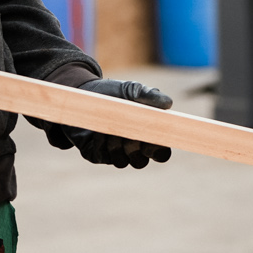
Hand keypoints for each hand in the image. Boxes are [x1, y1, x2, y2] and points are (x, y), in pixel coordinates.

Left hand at [36, 77, 172, 167]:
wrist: (84, 93)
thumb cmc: (114, 93)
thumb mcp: (132, 89)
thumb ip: (149, 95)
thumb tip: (168, 104)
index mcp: (147, 136)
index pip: (161, 154)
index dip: (158, 151)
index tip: (152, 138)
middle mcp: (132, 149)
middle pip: (140, 162)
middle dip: (134, 148)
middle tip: (128, 131)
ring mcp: (114, 153)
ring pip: (121, 162)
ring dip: (116, 145)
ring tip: (110, 128)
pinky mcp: (96, 154)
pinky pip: (103, 157)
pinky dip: (101, 144)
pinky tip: (98, 130)